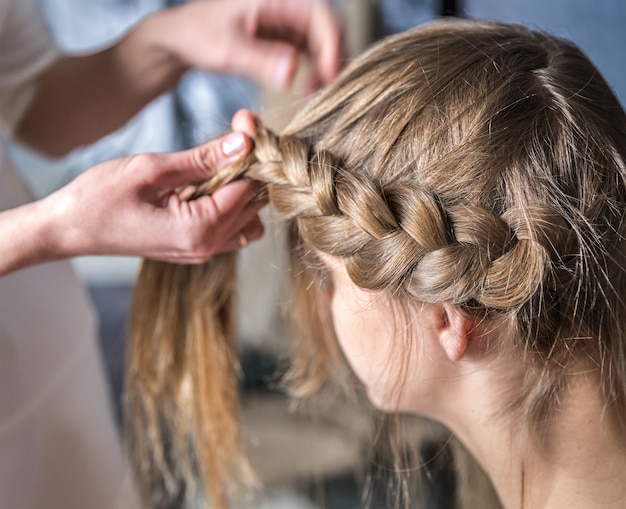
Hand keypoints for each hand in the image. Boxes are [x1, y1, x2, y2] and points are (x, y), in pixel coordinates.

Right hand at [0, 128, 265, 274]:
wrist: (70, 229)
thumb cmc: (100, 197)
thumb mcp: (152, 168)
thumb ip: (203, 158)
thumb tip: (245, 142)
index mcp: (199, 229)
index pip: (250, 188)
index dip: (251, 154)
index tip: (243, 125)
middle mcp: (207, 247)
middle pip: (254, 204)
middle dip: (249, 168)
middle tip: (232, 137)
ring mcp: (202, 252)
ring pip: (248, 219)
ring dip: (240, 189)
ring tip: (215, 165)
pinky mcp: (194, 248)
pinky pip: (230, 228)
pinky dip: (228, 204)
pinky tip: (206, 184)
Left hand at [155, 0, 342, 89]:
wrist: (182, 38)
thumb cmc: (198, 36)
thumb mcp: (226, 50)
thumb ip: (259, 60)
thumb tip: (292, 72)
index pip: (319, 14)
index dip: (330, 43)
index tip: (328, 74)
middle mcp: (285, 7)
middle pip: (327, 27)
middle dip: (332, 57)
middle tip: (329, 89)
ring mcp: (286, 22)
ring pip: (321, 42)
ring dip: (324, 67)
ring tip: (317, 95)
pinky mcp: (283, 38)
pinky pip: (308, 53)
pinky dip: (313, 72)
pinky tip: (307, 92)